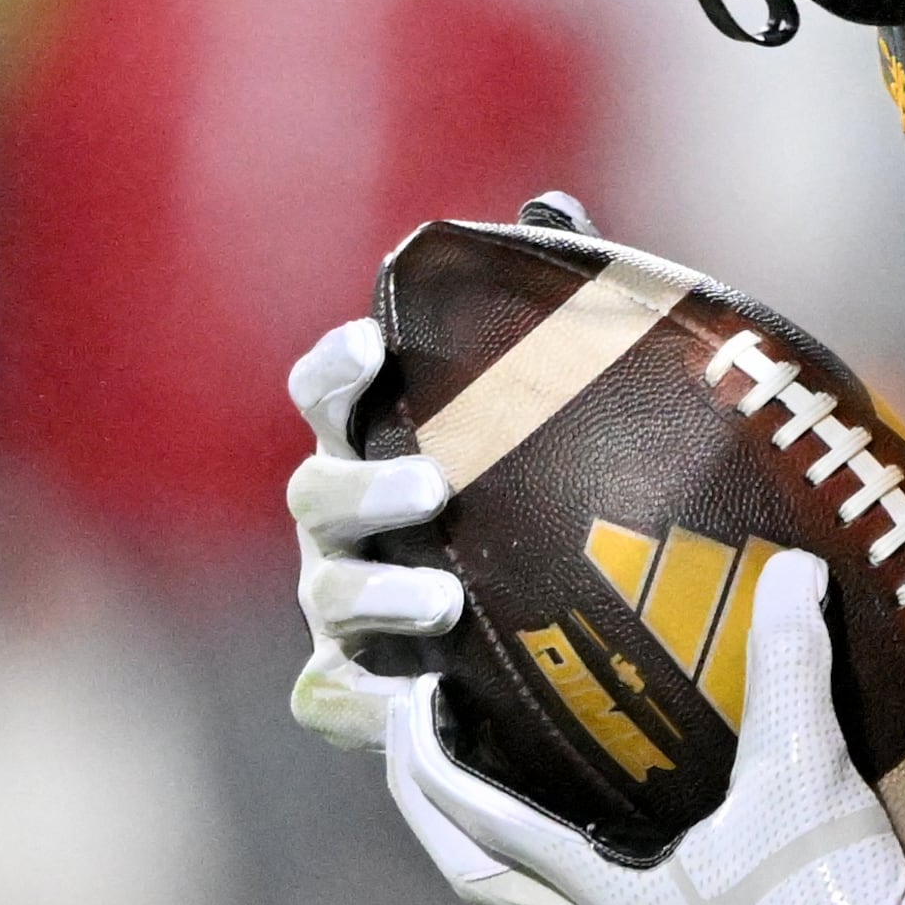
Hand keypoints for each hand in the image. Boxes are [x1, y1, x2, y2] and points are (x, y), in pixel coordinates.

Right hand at [284, 318, 640, 904]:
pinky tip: (411, 699)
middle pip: (316, 495)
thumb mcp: (572, 405)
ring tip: (443, 597)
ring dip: (375, 592)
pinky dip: (360, 701)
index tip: (370, 345)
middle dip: (363, 488)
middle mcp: (350, 525)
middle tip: (432, 486)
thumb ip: (556, 307)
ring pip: (327, 594)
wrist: (588, 643)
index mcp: (384, 444)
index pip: (333, 396)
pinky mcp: (364, 693)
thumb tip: (549, 204)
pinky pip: (335, 699)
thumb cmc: (557, 496)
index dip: (337, 369)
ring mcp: (347, 609)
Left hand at [392, 546, 904, 904]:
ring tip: (512, 773)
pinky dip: (593, 857)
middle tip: (415, 746)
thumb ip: (789, 670)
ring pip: (545, 900)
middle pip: (484, 880)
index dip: (429, 766)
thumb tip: (791, 570)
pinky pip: (615, 904)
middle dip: (434, 816)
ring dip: (508, 842)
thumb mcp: (807, 774)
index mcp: (607, 892)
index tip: (404, 702)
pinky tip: (637, 823)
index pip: (483, 827)